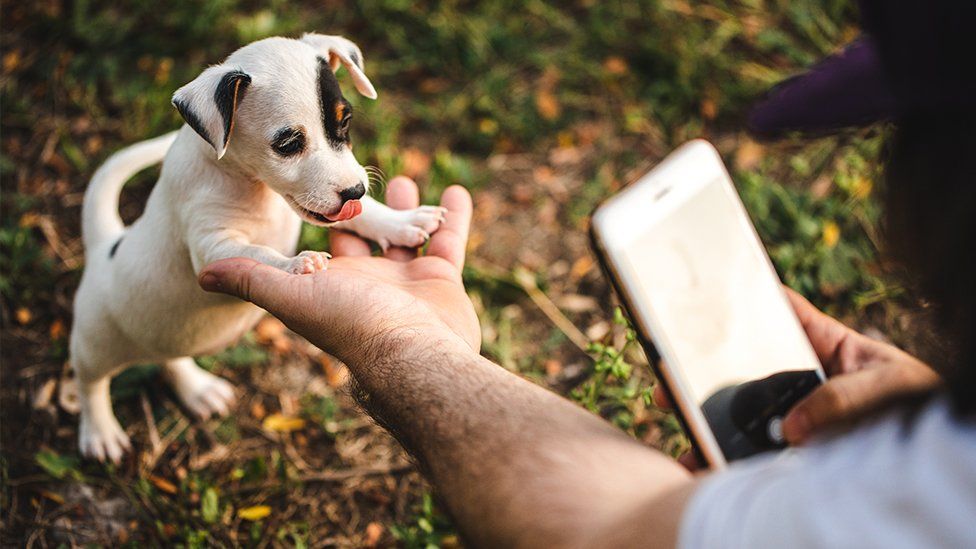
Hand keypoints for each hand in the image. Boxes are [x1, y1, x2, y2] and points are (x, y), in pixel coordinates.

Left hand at [196, 176, 479, 365]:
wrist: (415, 356)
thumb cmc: (353, 326)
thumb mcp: (294, 297)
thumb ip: (253, 279)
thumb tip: (204, 274)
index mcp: (336, 280)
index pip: (327, 239)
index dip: (324, 212)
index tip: (320, 181)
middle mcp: (371, 281)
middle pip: (368, 235)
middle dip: (366, 208)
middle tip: (362, 178)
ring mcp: (409, 281)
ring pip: (408, 236)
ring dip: (408, 211)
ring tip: (406, 181)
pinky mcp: (442, 280)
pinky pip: (449, 241)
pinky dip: (453, 218)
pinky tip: (455, 194)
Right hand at [653, 288, 940, 468]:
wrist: (926, 457)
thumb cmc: (916, 407)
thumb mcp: (889, 389)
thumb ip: (844, 398)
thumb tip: (791, 427)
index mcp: (829, 346)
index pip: (786, 312)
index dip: (752, 295)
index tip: (715, 285)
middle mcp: (804, 379)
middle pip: (746, 365)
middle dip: (706, 367)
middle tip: (674, 367)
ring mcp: (794, 414)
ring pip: (742, 411)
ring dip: (709, 416)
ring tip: (679, 418)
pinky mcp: (788, 450)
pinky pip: (751, 452)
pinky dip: (725, 458)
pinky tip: (703, 460)